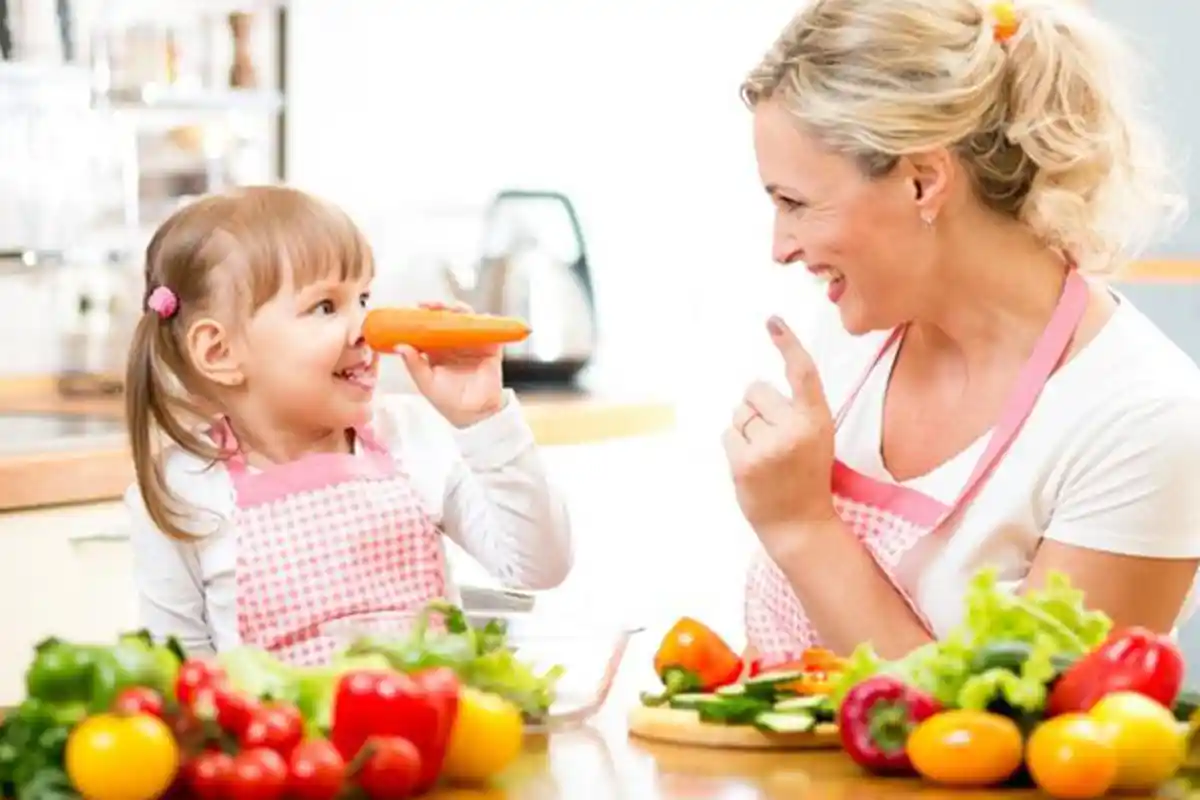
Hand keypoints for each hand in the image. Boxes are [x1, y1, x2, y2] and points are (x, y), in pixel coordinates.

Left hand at [395, 301, 505, 427]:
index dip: (422, 317)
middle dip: (439, 309)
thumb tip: (400, 346)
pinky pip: (489, 331)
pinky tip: (477, 317)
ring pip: (467, 321)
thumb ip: (414, 364)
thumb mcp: (426, 382)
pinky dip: (485, 322)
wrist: (473, 414)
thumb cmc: (448, 401)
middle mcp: (455, 345)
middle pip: (447, 320)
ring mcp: (473, 345)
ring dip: (459, 311)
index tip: (414, 309)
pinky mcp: (490, 348)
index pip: (429, 329)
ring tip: (451, 308)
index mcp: (437, 351)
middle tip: (428, 305)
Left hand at [723, 316, 836, 549]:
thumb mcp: (816, 437)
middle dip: (757, 406)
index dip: (787, 344)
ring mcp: (767, 446)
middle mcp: (794, 428)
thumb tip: (752, 387)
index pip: (802, 372)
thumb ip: (795, 410)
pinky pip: (728, 433)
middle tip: (772, 435)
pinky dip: (735, 444)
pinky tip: (752, 463)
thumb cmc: (806, 476)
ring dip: (746, 427)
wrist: (800, 524)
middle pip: (755, 390)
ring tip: (764, 453)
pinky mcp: (744, 462)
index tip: (771, 321)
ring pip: (739, 412)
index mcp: (817, 419)